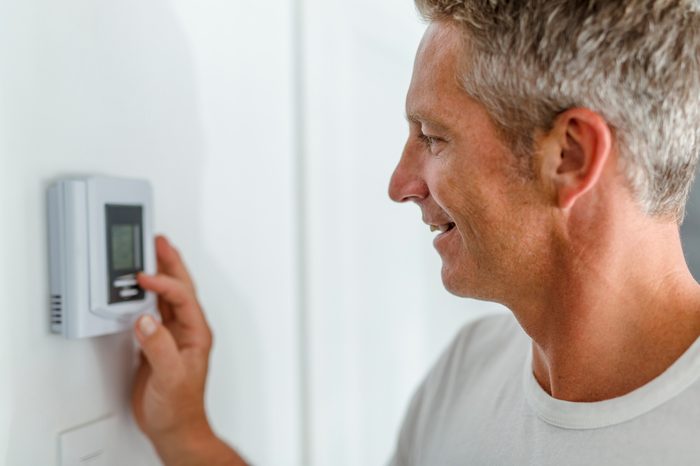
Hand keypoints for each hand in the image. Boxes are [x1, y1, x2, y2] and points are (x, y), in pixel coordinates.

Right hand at [132, 235, 213, 444]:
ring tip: (149, 255)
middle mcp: (187, 330)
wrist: (173, 427)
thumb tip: (145, 320)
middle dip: (170, 263)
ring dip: (160, 275)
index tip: (144, 276)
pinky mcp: (158, 343)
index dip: (164, 283)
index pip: (182, 297)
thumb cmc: (179, 406)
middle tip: (159, 242)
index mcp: (196, 333)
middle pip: (180, 288)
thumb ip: (158, 347)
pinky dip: (145, 296)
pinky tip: (137, 289)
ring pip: (167, 297)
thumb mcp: (170, 376)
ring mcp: (173, 336)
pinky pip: (153, 311)